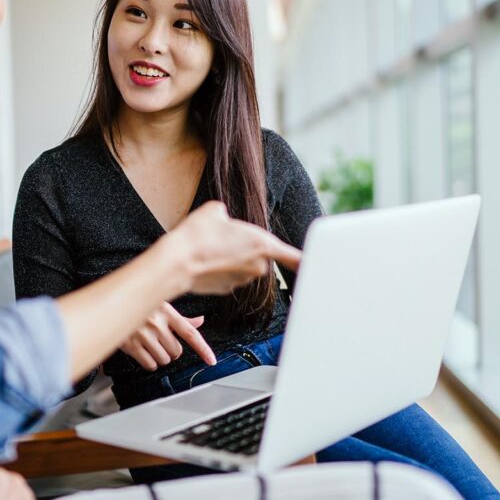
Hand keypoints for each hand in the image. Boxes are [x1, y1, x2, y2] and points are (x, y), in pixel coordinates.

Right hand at [120, 302, 216, 370]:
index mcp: (167, 312)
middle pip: (177, 351)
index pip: (190, 333)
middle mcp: (157, 324)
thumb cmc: (139, 304)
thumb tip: (200, 321)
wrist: (112, 304)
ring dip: (160, 356)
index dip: (203, 349)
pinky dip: (150, 362)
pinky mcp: (132, 345)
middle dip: (171, 350)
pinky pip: (150, 364)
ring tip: (151, 344)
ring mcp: (144, 335)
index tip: (211, 360)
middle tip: (162, 341)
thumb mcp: (161, 305)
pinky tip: (144, 352)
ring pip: (165, 359)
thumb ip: (181, 318)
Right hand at [165, 201, 301, 294]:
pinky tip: (205, 261)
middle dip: (246, 248)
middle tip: (224, 238)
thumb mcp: (215, 210)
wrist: (178, 261)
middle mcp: (258, 266)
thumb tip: (224, 220)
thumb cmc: (198, 233)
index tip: (321, 267)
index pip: (294, 257)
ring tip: (210, 248)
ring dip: (232, 259)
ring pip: (243, 266)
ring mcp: (243, 280)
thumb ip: (228, 215)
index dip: (308, 262)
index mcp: (262, 244)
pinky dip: (221, 270)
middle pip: (260, 255)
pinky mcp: (228, 289)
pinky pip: (230, 276)